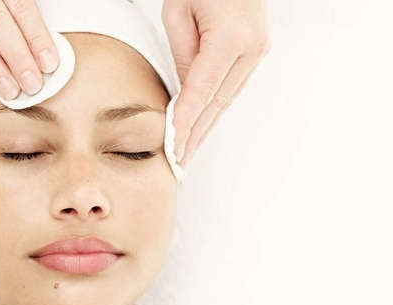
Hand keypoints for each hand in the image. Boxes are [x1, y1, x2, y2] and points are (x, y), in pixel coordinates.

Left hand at [162, 0, 271, 166]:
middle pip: (215, 103)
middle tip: (178, 163)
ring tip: (188, 152)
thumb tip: (185, 92)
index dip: (185, 124)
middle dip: (194, 136)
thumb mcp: (178, 11)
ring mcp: (257, 51)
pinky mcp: (256, 51)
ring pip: (225, 100)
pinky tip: (202, 126)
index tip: (173, 148)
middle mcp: (250, 48)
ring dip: (205, 127)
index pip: (200, 93)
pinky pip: (230, 88)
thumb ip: (182, 55)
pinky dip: (214, 110)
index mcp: (230, 37)